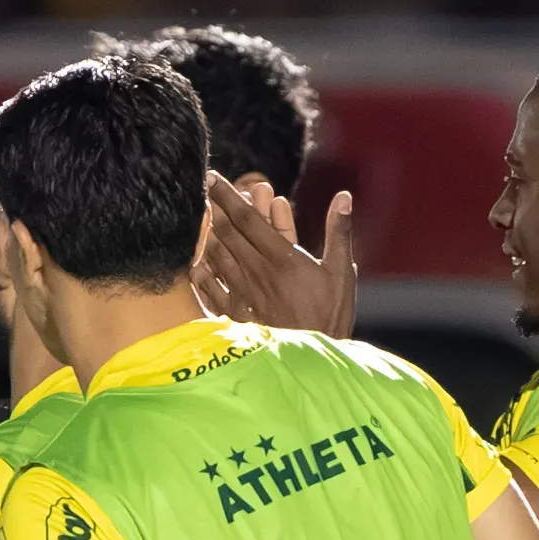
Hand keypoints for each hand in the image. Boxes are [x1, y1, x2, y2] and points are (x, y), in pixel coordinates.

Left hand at [195, 171, 356, 337]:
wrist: (314, 362)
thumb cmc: (331, 316)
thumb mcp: (341, 272)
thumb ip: (339, 232)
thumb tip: (344, 196)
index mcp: (283, 259)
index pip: (248, 220)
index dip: (228, 196)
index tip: (212, 177)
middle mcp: (258, 274)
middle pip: (227, 233)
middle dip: (214, 208)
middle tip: (201, 188)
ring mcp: (244, 294)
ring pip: (217, 255)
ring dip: (207, 233)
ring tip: (198, 215)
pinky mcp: (237, 314)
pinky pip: (211, 287)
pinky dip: (201, 269)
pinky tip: (194, 258)